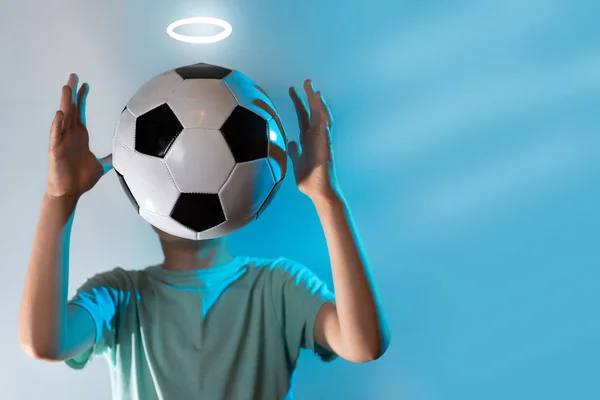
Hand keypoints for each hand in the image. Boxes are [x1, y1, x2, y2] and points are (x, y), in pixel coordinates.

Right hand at [46, 73, 111, 198]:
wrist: (70, 192)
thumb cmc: (82, 179)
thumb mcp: (102, 165)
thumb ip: (111, 158)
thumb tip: (124, 155)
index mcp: (80, 135)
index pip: (80, 112)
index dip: (82, 98)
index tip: (86, 84)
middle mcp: (70, 135)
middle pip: (70, 109)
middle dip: (72, 93)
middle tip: (74, 76)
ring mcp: (62, 141)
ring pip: (63, 118)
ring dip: (64, 103)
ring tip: (67, 88)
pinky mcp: (55, 150)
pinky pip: (56, 135)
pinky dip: (57, 125)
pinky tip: (60, 114)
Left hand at [288, 79, 340, 201]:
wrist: (319, 193)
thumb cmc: (309, 181)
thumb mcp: (297, 163)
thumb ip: (294, 152)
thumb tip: (291, 142)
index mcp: (308, 140)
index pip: (303, 117)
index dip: (299, 103)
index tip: (293, 89)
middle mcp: (317, 139)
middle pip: (314, 113)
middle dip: (310, 97)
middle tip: (306, 81)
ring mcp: (322, 143)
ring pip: (322, 120)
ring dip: (318, 105)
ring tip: (314, 91)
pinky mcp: (325, 151)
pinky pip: (325, 135)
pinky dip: (323, 123)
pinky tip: (320, 113)